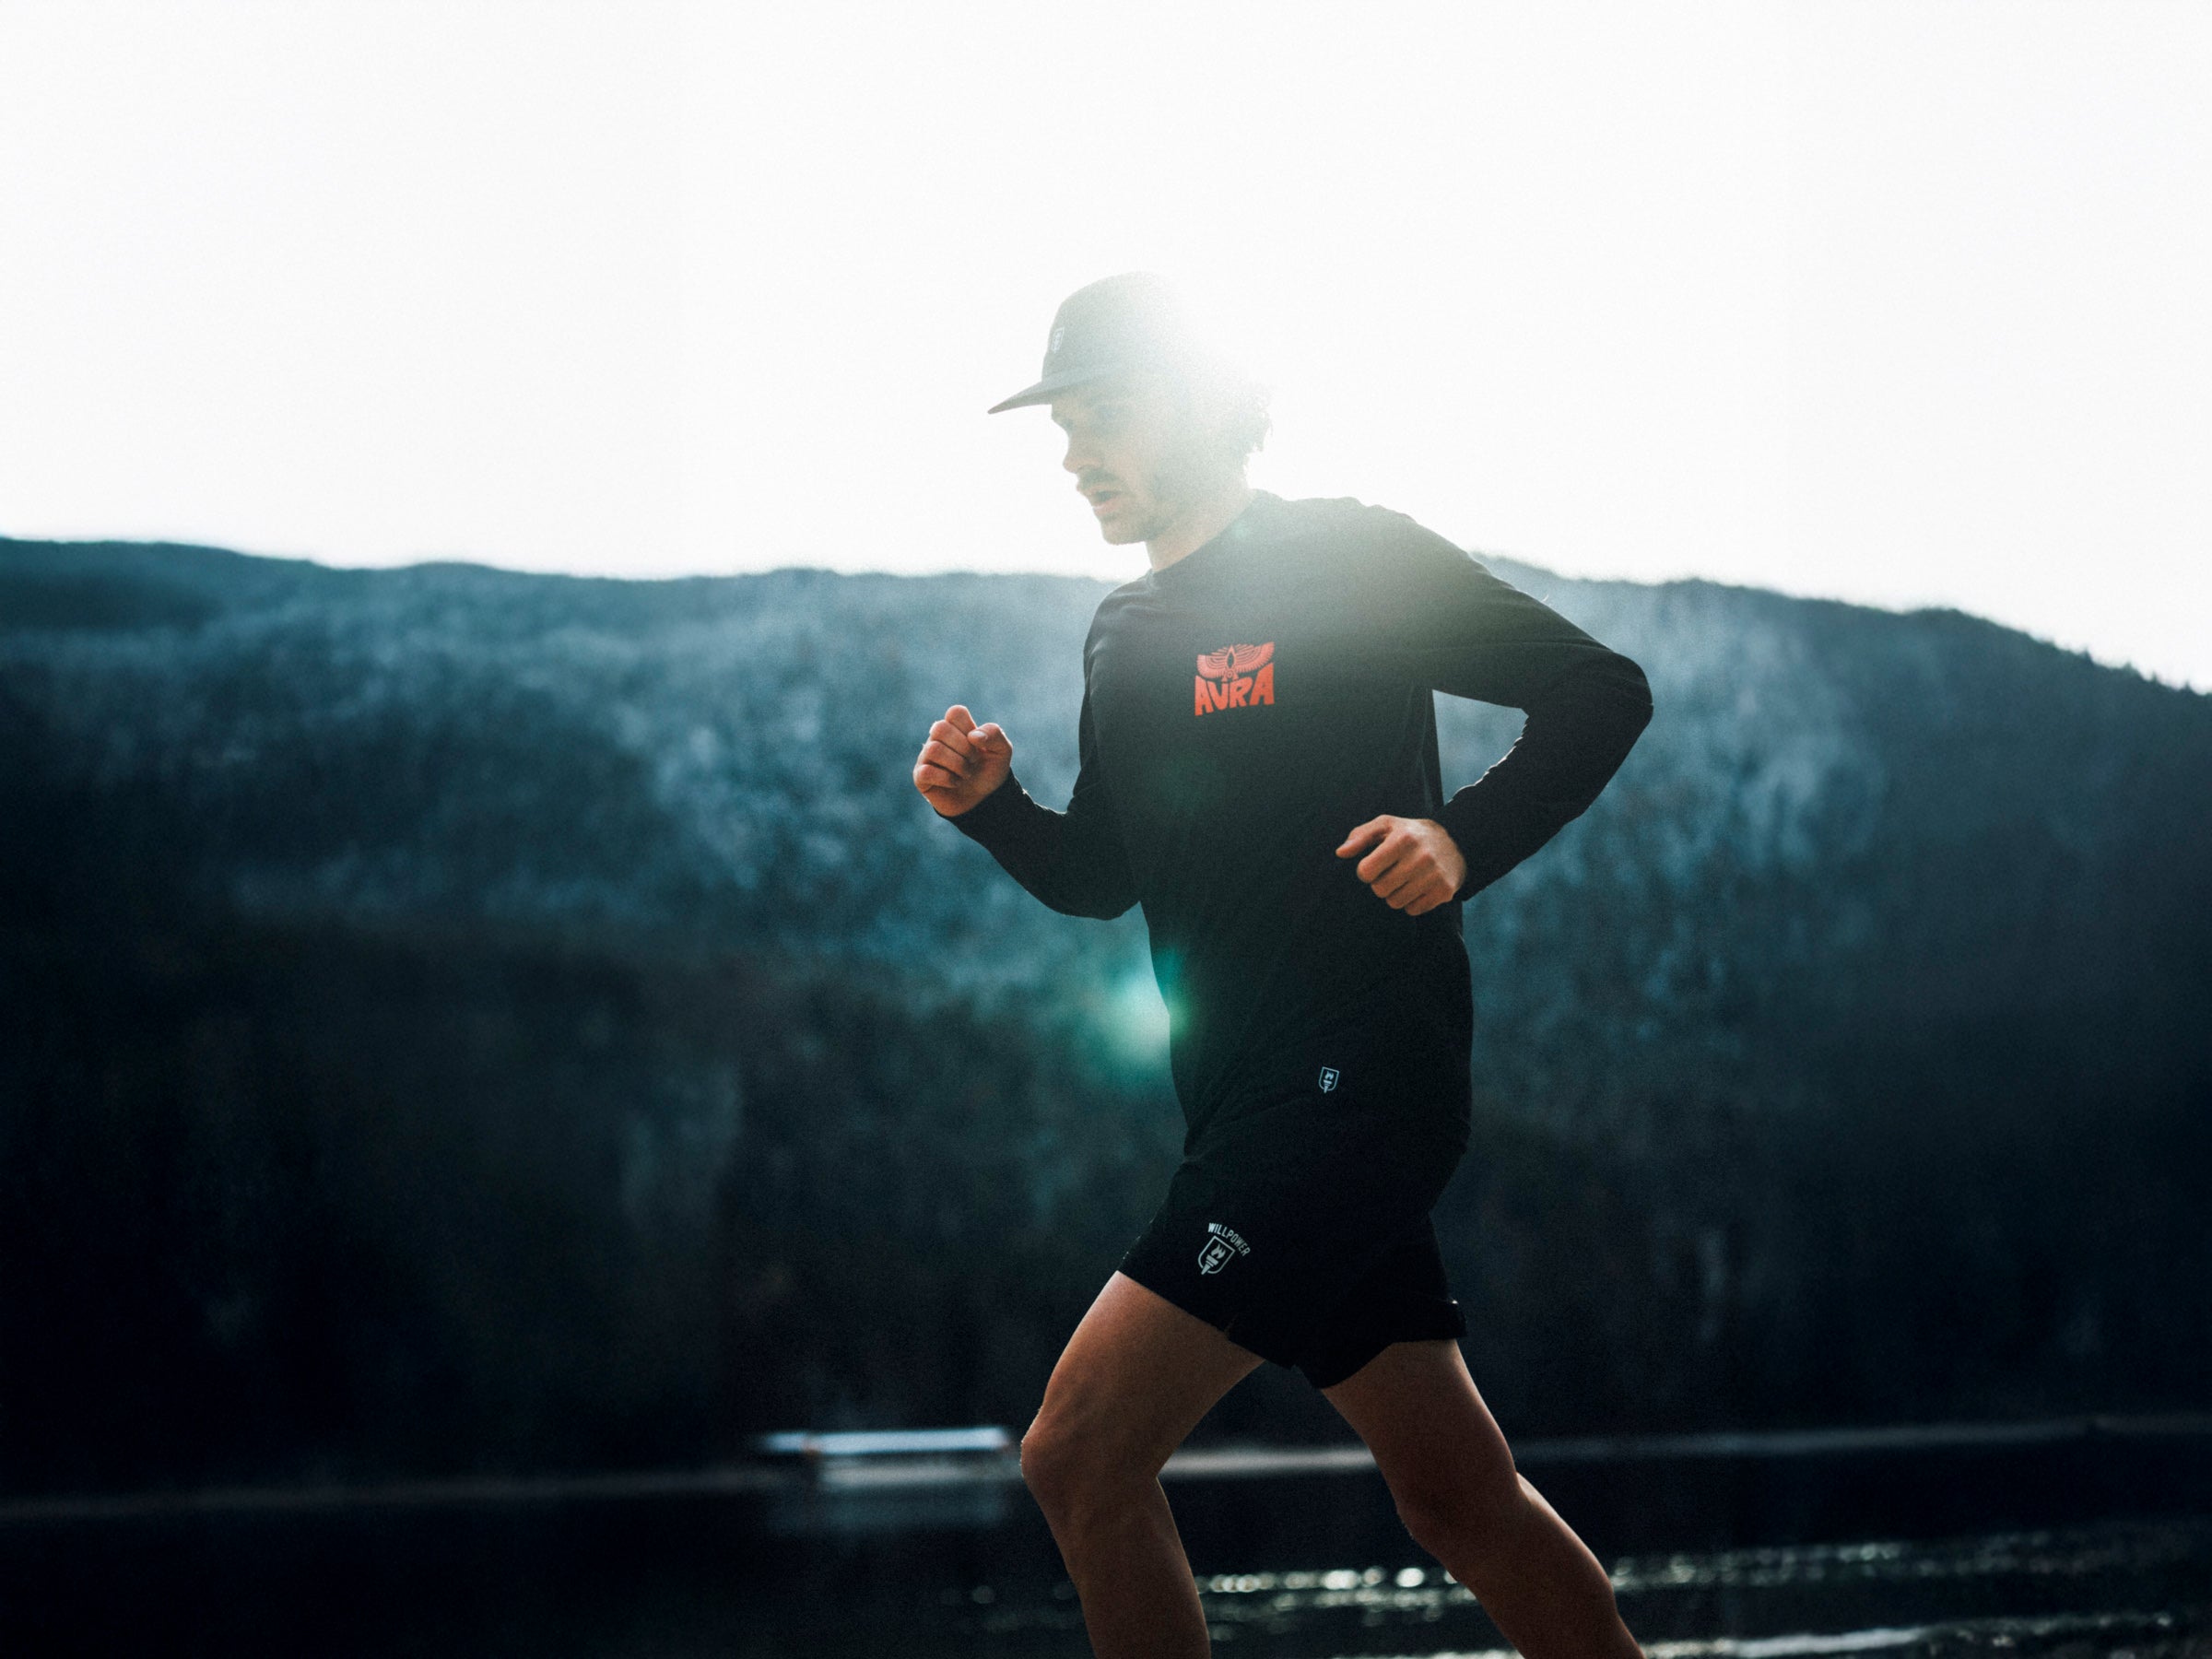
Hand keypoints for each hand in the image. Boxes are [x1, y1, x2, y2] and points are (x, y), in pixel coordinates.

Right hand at [913, 703, 1012, 817]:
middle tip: (973, 761)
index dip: (969, 727)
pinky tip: (955, 782)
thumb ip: (994, 735)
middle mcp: (937, 739)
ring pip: (933, 749)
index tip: (978, 744)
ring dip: (957, 765)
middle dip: (964, 748)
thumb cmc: (989, 771)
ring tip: (966, 774)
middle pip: (940, 728)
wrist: (985, 800)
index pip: (955, 712)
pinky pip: (926, 771)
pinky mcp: (920, 776)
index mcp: (955, 727)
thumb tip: (973, 736)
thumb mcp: (1002, 751)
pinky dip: (947, 778)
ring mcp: (926, 757)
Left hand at [1335, 816, 1465, 915]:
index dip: (1366, 870)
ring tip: (1405, 878)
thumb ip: (1360, 836)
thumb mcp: (1386, 825)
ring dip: (1395, 894)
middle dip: (1380, 883)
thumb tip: (1340, 853)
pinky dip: (1411, 902)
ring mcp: (1434, 875)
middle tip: (1392, 872)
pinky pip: (1413, 910)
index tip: (1375, 864)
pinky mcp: (1444, 891)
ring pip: (1395, 902)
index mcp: (1403, 839)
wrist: (1455, 842)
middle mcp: (1421, 857)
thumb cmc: (1410, 834)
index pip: (1367, 871)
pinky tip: (1418, 887)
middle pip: (1380, 890)